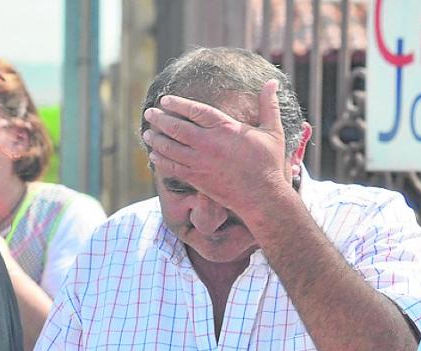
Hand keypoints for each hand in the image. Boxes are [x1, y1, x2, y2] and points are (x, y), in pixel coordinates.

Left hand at [141, 79, 296, 220]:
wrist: (262, 197)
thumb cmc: (269, 163)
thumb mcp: (273, 131)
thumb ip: (268, 105)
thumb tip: (272, 82)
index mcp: (226, 128)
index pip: (195, 111)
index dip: (177, 104)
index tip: (164, 100)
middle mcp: (209, 144)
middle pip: (177, 128)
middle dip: (160, 119)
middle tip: (149, 113)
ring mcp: (201, 162)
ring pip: (171, 148)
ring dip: (156, 139)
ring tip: (146, 132)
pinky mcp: (197, 179)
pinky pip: (173, 167)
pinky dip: (161, 160)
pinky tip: (153, 155)